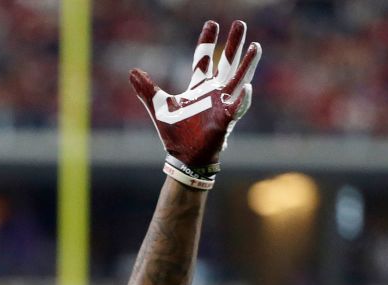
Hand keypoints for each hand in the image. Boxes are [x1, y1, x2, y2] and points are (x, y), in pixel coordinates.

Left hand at [130, 20, 260, 183]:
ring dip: (247, 64)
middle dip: (234, 44)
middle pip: (226, 63)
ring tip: (255, 46)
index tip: (212, 23)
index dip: (207, 42)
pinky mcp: (226, 120)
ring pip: (239, 80)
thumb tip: (132, 71)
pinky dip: (242, 98)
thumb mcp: (158, 107)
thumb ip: (146, 89)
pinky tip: (248, 87)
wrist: (184, 157)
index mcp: (199, 86)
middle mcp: (214, 92)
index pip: (204, 59)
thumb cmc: (175, 133)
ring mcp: (223, 104)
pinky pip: (237, 107)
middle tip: (240, 23)